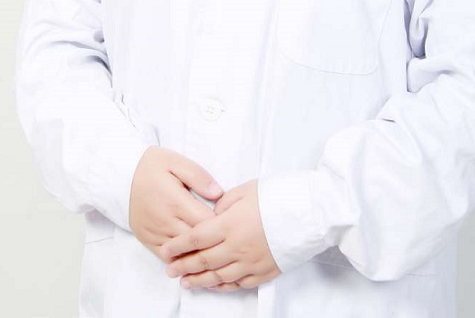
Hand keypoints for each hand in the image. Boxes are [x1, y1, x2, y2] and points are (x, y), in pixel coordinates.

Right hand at [129, 147, 222, 261]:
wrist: (121, 176)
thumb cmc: (152, 166)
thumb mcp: (176, 161)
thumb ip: (199, 176)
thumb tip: (219, 194)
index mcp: (175, 201)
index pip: (206, 222)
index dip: (221, 224)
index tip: (230, 220)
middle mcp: (165, 221)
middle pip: (197, 241)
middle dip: (213, 241)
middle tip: (227, 238)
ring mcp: (155, 234)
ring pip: (183, 253)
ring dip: (199, 252)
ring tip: (214, 249)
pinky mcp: (147, 241)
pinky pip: (167, 258)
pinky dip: (181, 259)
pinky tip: (192, 257)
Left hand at [161, 179, 280, 291]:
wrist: (309, 213)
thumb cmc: (277, 196)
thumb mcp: (246, 190)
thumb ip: (224, 203)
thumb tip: (213, 214)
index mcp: (230, 224)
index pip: (196, 238)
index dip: (178, 246)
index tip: (165, 251)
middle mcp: (237, 247)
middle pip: (203, 260)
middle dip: (183, 266)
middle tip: (169, 270)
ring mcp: (250, 263)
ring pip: (218, 276)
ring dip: (199, 280)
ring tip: (186, 282)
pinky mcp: (264, 272)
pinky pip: (238, 284)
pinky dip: (222, 286)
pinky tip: (214, 285)